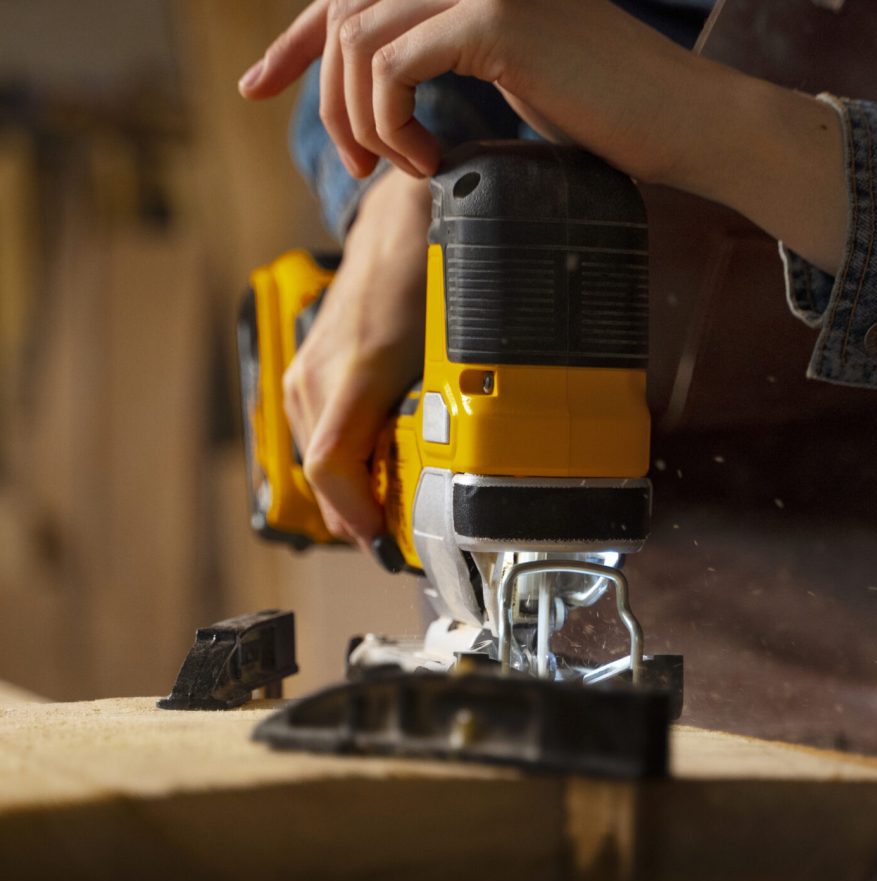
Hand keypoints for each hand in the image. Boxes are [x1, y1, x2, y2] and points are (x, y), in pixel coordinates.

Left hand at [238, 0, 701, 186]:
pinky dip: (394, 125)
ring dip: (360, 120)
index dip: (293, 39)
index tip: (258, 84)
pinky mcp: (495, 18)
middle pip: (341, 12)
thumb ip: (445, 63)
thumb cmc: (609, 115)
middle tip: (358, 165)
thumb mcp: (510, 80)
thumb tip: (382, 93)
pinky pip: (393, 67)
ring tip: (400, 168)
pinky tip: (430, 162)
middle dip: (325, 99)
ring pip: (357, 37)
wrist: (680, 123)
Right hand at [283, 167, 430, 545]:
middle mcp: (313, 382)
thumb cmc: (425, 280)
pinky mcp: (307, 373)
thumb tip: (460, 471)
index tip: (388, 548)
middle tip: (404, 544)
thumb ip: (447, 410)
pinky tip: (377, 473)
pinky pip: (318, 437)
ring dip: (352, 494)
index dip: (359, 518)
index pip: (332, 470)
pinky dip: (344, 465)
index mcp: (347, 378)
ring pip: (318, 461)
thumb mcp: (448, 350)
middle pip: (324, 477)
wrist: (399, 224)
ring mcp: (304, 377)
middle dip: (362, 517)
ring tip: (394, 516)